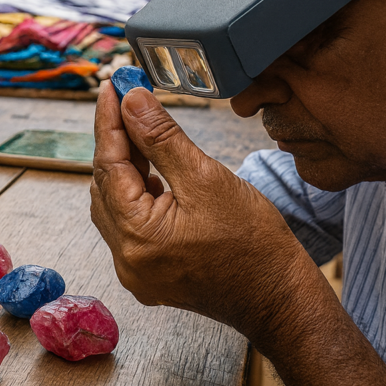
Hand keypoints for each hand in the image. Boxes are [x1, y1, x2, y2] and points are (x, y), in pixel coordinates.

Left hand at [89, 83, 320, 344]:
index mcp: (137, 236)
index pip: (108, 165)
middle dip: (114, 141)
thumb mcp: (206, 178)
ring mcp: (136, 271)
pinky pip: (129, 227)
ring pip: (114, 207)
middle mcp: (127, 259)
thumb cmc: (254, 243)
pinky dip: (135, 197)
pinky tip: (151, 176)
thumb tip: (132, 102)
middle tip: (127, 102)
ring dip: (123, 169)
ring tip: (140, 132)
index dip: (108, 121)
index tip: (112, 87)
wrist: (280, 299)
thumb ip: (162, 138)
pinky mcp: (149, 276)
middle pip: (105, 186)